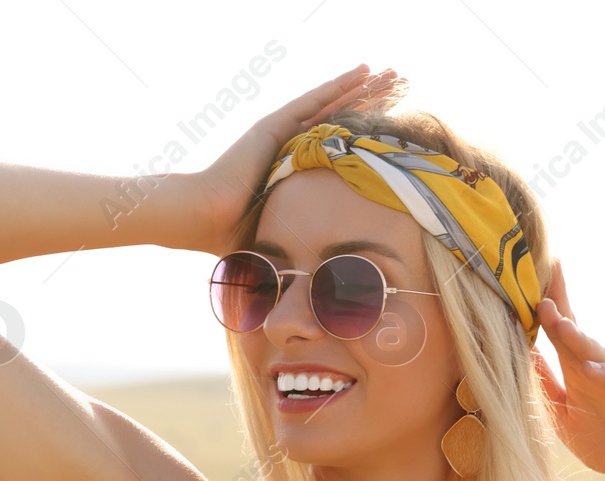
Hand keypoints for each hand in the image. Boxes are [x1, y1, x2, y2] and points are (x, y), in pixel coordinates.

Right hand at [188, 65, 407, 254]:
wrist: (204, 219)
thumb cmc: (233, 236)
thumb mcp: (280, 238)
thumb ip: (300, 247)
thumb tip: (323, 284)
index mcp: (292, 168)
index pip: (337, 145)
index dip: (365, 133)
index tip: (393, 127)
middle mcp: (288, 144)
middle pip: (340, 118)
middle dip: (370, 103)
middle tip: (399, 86)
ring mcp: (281, 133)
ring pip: (332, 104)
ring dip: (362, 89)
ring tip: (391, 73)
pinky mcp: (274, 126)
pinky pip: (314, 101)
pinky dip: (339, 86)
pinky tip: (362, 73)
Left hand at [531, 261, 604, 480]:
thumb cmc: (604, 439)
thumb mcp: (563, 413)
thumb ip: (545, 385)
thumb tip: (523, 358)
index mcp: (576, 369)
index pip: (558, 332)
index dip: (545, 308)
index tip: (526, 281)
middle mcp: (595, 366)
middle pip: (575, 331)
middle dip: (558, 307)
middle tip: (542, 281)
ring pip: (594, 351)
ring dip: (575, 337)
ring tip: (557, 321)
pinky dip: (604, 374)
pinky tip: (588, 368)